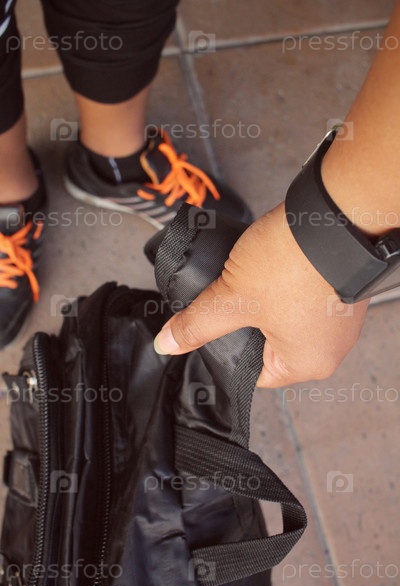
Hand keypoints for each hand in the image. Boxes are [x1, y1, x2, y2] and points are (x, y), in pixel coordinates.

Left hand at [153, 202, 367, 387]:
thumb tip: (168, 344)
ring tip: (243, 282)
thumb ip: (198, 324)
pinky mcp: (339, 287)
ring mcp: (339, 315)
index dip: (226, 352)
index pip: (254, 372)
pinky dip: (281, 285)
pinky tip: (265, 269)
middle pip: (267, 345)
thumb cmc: (293, 262)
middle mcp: (330, 346)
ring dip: (261, 300)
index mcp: (308, 363)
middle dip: (242, 322)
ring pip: (283, 317)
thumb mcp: (234, 298)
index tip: (210, 330)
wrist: (334, 212)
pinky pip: (300, 296)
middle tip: (225, 301)